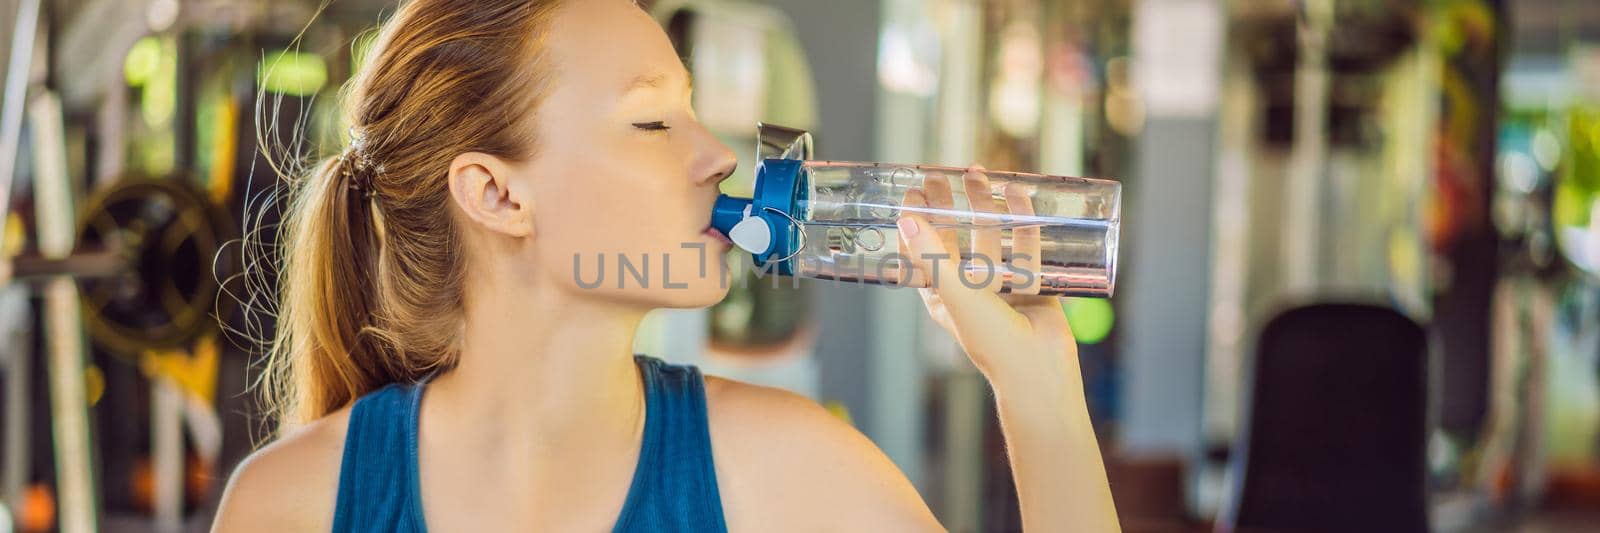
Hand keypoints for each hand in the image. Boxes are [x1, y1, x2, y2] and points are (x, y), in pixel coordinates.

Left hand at [894, 166, 1078, 391]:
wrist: (1040, 369)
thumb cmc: (991, 340)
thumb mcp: (956, 294)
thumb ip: (932, 256)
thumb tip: (906, 219)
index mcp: (941, 297)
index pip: (921, 252)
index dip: (915, 222)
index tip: (913, 191)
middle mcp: (968, 290)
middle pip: (954, 238)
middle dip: (948, 206)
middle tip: (942, 174)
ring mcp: (1001, 285)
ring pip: (990, 236)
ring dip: (983, 206)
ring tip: (979, 173)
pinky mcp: (1032, 283)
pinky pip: (1025, 245)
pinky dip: (1021, 220)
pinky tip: (1018, 194)